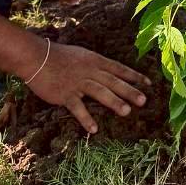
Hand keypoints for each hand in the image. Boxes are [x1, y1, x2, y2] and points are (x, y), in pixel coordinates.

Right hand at [23, 41, 150, 134]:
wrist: (37, 57)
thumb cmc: (59, 56)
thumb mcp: (82, 55)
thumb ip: (96, 64)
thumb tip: (110, 71)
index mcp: (95, 61)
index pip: (119, 68)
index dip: (134, 76)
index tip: (148, 83)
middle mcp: (89, 71)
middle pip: (113, 81)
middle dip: (129, 90)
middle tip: (143, 100)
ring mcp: (78, 82)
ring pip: (100, 92)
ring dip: (114, 102)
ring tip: (126, 112)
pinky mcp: (65, 94)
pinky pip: (77, 108)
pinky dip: (86, 118)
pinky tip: (94, 129)